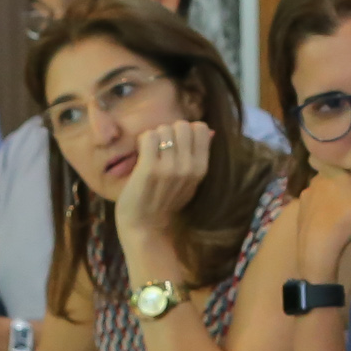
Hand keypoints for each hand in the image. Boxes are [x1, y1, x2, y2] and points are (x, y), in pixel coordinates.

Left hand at [114, 119, 213, 239]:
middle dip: (168, 132)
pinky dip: (142, 141)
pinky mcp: (149, 168)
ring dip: (153, 137)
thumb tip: (210, 130)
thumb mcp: (190, 181)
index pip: (200, 128)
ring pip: (163, 129)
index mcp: (201, 168)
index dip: (185, 131)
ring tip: (150, 154)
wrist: (145, 225)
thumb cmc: (165, 201)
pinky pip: (148, 136)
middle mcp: (188, 167)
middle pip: (181, 125)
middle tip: (160, 149)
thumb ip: (198, 156)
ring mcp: (169, 168)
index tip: (176, 144)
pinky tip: (141, 153)